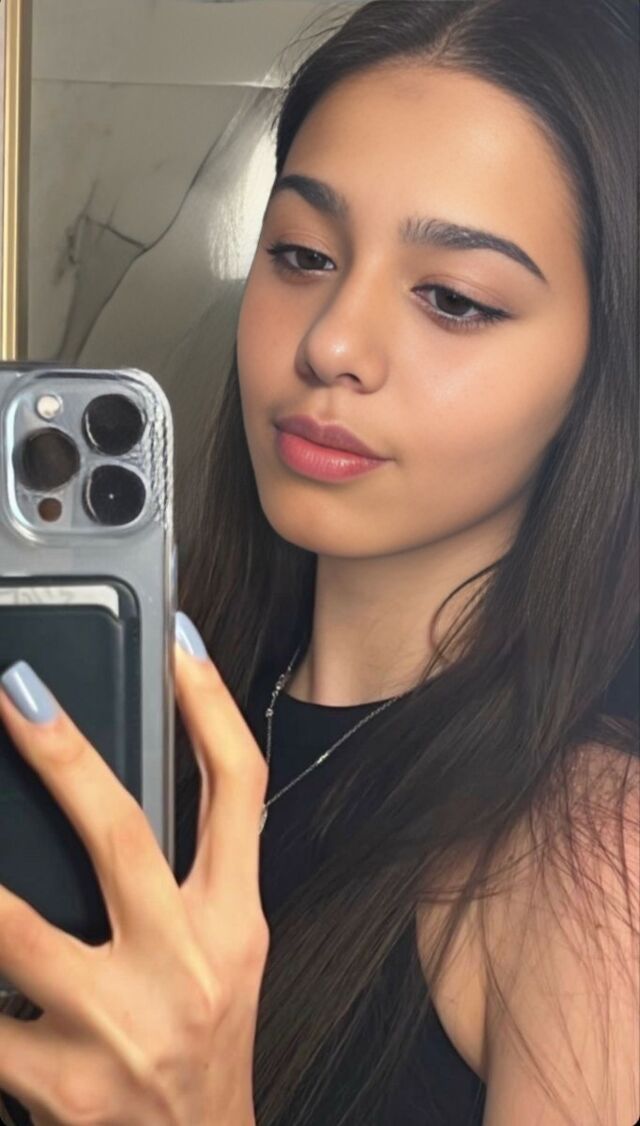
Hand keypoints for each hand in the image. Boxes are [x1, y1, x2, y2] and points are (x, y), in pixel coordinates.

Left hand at [0, 613, 268, 1124]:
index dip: (212, 706)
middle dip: (66, 757)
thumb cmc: (202, 1049)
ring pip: (15, 931)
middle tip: (17, 692)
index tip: (179, 639)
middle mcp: (185, 967)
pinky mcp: (57, 1089)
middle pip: (125, 837)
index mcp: (232, 923)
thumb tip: (105, 790)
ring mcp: (118, 1030)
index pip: (240, 791)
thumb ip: (181, 878)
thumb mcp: (222, 956)